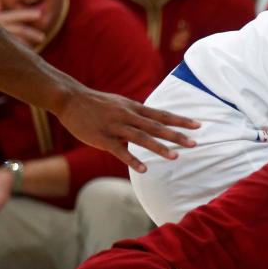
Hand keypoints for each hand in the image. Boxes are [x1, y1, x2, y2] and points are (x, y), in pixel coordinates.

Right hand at [0, 5, 44, 48]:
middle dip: (32, 34)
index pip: (14, 16)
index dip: (27, 15)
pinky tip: (27, 56)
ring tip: (34, 49)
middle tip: (42, 37)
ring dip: (27, 44)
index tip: (40, 14)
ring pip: (17, 42)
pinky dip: (21, 52)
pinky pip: (13, 52)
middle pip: (19, 29)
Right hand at [55, 86, 199, 172]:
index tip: (198, 125)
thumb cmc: (97, 104)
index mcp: (134, 108)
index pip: (162, 114)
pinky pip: (119, 150)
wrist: (69, 98)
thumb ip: (138, 115)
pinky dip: (132, 159)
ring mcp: (115, 127)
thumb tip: (153, 124)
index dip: (180, 120)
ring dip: (158, 147)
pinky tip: (144, 169)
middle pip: (156, 126)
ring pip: (140, 137)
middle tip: (194, 143)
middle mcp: (128, 116)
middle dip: (176, 135)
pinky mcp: (102, 138)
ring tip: (175, 157)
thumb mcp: (121, 104)